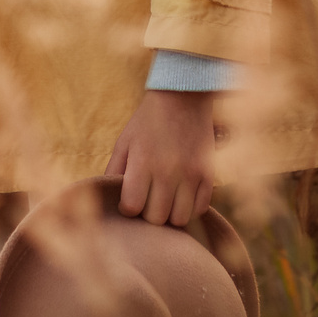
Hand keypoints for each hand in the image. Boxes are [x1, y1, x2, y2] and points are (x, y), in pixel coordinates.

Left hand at [104, 90, 219, 226]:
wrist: (184, 97)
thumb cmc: (148, 121)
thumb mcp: (124, 141)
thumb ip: (114, 171)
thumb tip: (109, 198)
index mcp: (143, 162)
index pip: (132, 207)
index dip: (128, 208)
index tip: (129, 199)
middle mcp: (168, 171)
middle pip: (157, 218)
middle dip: (148, 214)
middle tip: (147, 200)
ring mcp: (192, 174)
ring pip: (180, 219)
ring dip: (170, 215)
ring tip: (165, 200)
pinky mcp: (209, 174)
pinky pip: (200, 209)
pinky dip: (189, 208)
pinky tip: (181, 196)